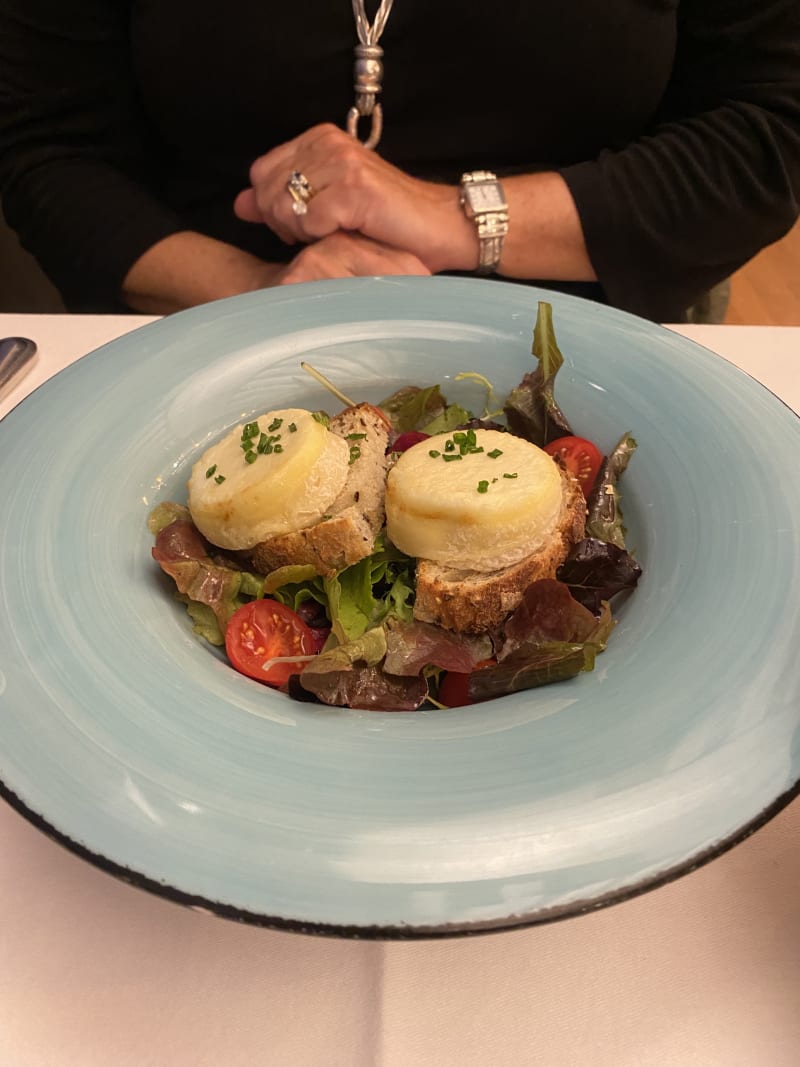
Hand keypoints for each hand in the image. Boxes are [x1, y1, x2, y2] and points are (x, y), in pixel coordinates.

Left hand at [233, 123, 478, 273]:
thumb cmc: (387, 222)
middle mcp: (328, 142)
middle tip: (316, 236)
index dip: (272, 206)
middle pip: (267, 190)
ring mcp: (341, 162)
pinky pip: (308, 220)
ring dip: (300, 232)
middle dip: (283, 223)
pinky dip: (319, 237)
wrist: (439, 227)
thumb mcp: (327, 206)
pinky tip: (342, 236)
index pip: (261, 172)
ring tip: (330, 236)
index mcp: (319, 138)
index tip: (301, 226)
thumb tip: (240, 205)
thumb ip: (281, 201)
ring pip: (284, 205)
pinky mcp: (354, 188)